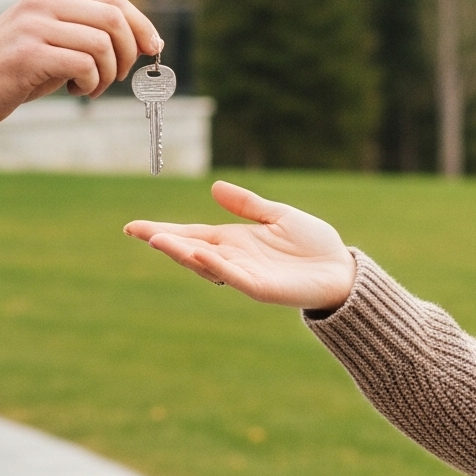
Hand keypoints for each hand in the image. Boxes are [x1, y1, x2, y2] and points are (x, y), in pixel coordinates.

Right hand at [0, 0, 161, 131]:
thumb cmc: (11, 71)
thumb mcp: (48, 39)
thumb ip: (84, 32)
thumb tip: (139, 41)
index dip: (140, 24)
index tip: (153, 48)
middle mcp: (42, 2)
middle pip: (113, 17)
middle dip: (127, 51)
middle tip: (116, 77)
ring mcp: (34, 26)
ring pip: (102, 43)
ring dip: (107, 74)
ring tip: (90, 88)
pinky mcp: (29, 54)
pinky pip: (84, 65)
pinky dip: (90, 84)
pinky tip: (74, 92)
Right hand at [124, 179, 357, 311]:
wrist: (342, 269)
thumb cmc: (313, 244)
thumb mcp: (277, 215)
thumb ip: (247, 205)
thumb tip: (214, 187)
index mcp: (235, 241)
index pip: (191, 234)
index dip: (164, 230)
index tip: (134, 226)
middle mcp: (234, 258)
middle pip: (190, 249)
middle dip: (164, 240)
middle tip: (136, 231)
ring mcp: (245, 275)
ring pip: (206, 264)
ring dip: (182, 252)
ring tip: (158, 239)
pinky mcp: (261, 288)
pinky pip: (233, 277)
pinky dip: (215, 266)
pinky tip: (199, 254)